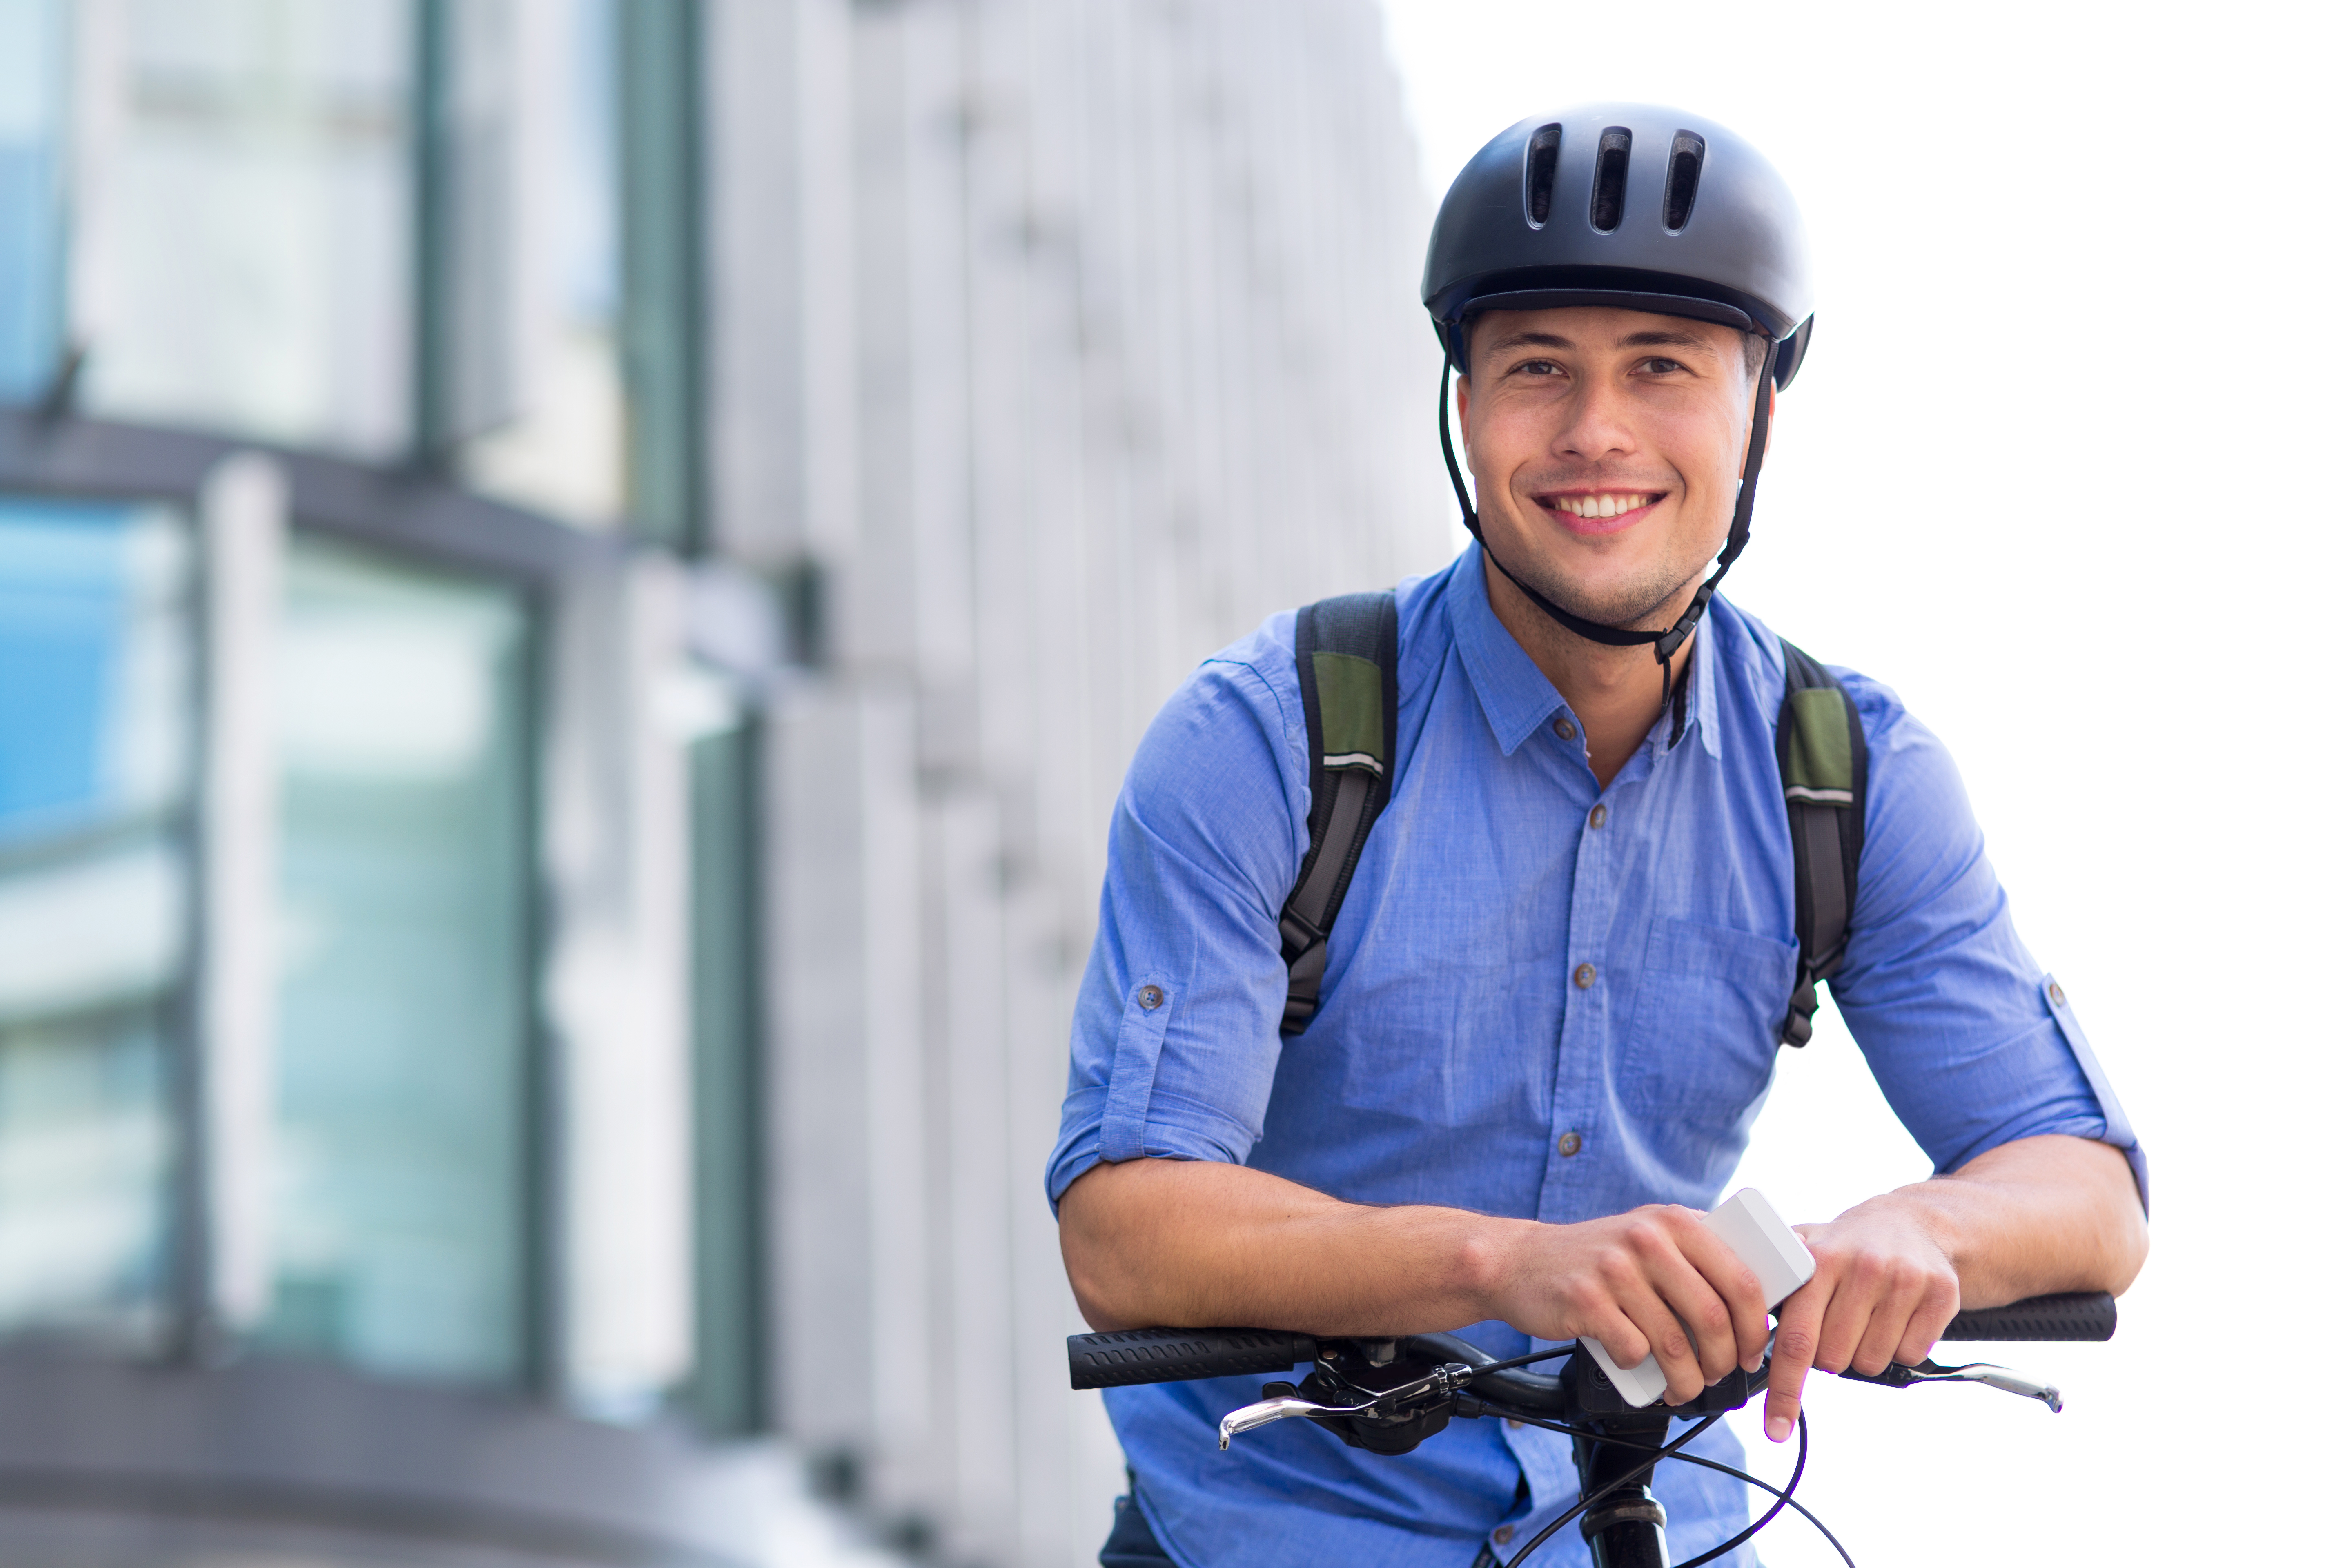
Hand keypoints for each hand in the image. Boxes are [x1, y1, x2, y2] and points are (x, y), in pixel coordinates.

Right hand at [1485, 1205, 1771, 1405]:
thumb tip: (1757, 1303)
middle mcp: (1647, 1238)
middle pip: (1713, 1317)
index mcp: (1675, 1222)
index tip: (1752, 1352)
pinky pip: (1633, 1351)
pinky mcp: (1585, 1299)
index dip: (1754, 1327)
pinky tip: (1637, 1368)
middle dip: (1722, 1361)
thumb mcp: (1649, 1236)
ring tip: (1684, 1388)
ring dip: (1686, 1379)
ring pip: (1674, 1343)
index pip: (1742, 1279)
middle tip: (1717, 1375)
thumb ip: (1696, 1255)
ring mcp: (1614, 1268)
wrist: (1518, 1261)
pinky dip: (1641, 1372)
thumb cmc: (1596, 1258)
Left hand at [1764, 1197, 1958, 1441]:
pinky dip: (1900, 1346)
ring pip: (1873, 1362)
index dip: (1785, 1391)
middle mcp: (1862, 1266)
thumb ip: (1768, 1285)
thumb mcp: (1802, 1251)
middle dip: (1828, 1357)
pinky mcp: (1941, 1292)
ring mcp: (1904, 1279)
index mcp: (1818, 1261)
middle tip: (1834, 1326)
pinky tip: (1896, 1315)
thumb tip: (1724, 1326)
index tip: (1775, 1431)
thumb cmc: (1843, 1248)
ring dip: (1863, 1353)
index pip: (1797, 1341)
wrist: (1910, 1222)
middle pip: (1835, 1359)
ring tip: (1865, 1317)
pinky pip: (1911, 1353)